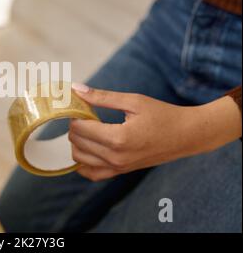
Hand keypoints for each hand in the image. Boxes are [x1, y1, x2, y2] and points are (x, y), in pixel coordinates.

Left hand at [69, 83, 241, 181]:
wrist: (187, 135)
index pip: (79, 128)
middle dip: (75, 126)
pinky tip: (88, 147)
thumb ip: (102, 97)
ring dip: (77, 142)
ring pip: (79, 159)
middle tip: (85, 114)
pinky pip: (91, 173)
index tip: (81, 105)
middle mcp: (115, 157)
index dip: (75, 114)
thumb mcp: (133, 101)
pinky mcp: (121, 172)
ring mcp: (118, 168)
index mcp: (118, 139)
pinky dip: (83, 162)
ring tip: (89, 128)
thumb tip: (76, 89)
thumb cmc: (162, 115)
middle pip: (77, 143)